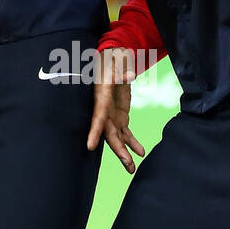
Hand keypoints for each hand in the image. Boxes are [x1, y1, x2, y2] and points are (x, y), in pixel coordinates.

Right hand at [86, 47, 144, 173]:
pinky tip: (140, 153)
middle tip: (128, 165)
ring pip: (117, 138)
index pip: (97, 118)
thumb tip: (131, 75)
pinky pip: (125, 133)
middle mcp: (105, 111)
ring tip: (132, 169)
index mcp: (101, 99)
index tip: (89, 146)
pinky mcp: (120, 116)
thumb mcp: (116, 62)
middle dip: (118, 150)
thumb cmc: (112, 59)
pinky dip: (132, 143)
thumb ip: (122, 71)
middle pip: (110, 134)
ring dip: (125, 153)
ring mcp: (112, 115)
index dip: (94, 131)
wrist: (113, 60)